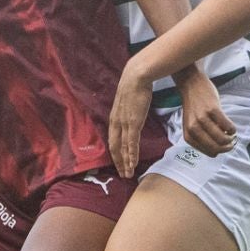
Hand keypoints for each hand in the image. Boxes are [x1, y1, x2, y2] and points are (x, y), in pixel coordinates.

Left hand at [107, 62, 155, 178]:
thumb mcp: (128, 100)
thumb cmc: (135, 84)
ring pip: (123, 148)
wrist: (137, 76)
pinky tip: (133, 163)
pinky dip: (131, 154)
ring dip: (125, 162)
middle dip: (119, 162)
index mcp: (114, 118)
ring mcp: (124, 123)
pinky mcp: (133, 123)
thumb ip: (128, 109)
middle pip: (115, 147)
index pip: (113, 140)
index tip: (120, 162)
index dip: (116, 153)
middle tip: (123, 174)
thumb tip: (133, 111)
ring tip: (128, 174)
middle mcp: (116, 123)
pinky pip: (131, 142)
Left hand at [177, 74, 236, 157]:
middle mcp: (193, 128)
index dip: (220, 151)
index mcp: (188, 135)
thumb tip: (218, 150)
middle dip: (227, 148)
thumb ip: (201, 137)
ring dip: (231, 139)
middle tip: (231, 143)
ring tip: (232, 134)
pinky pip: (227, 126)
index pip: (209, 152)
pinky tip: (231, 127)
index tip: (225, 146)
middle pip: (216, 148)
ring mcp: (202, 119)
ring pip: (222, 139)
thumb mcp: (192, 125)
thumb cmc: (194, 106)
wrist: (191, 85)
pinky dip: (232, 129)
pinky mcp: (212, 110)